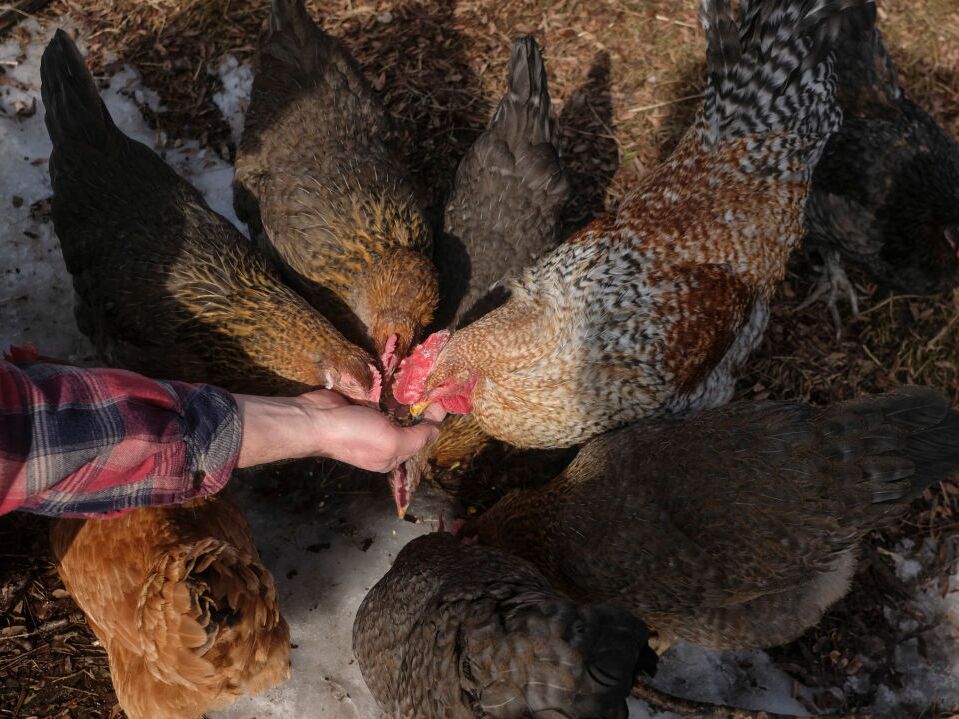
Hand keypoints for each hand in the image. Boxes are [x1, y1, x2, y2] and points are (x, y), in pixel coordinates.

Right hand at [234, 390, 444, 472]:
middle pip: (411, 420)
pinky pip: (382, 393)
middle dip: (422, 404)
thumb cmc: (355, 434)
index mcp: (392, 455)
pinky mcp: (361, 403)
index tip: (444, 396)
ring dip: (408, 392)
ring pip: (397, 405)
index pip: (422, 436)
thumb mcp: (393, 442)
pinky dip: (391, 385)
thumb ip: (419, 437)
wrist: (314, 418)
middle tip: (434, 382)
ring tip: (421, 374)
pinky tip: (401, 373)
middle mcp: (383, 439)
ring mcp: (371, 420)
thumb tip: (438, 428)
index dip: (435, 418)